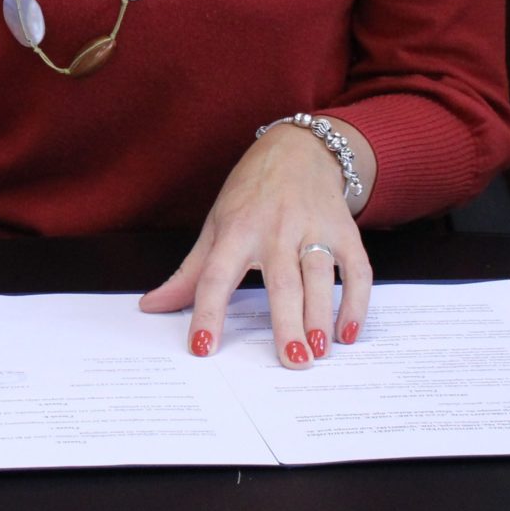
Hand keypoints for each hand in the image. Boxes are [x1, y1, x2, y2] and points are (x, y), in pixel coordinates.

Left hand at [138, 125, 371, 367]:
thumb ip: (189, 273)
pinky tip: (349, 331)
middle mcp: (276, 230)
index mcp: (237, 231)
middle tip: (293, 361)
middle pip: (281, 282)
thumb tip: (152, 306)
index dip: (207, 313)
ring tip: (319, 350)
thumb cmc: (251, 194)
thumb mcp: (216, 225)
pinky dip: (357, 302)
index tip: (203, 347)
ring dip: (322, 316)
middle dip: (288, 324)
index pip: (215, 276)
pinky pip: (357, 270)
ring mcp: (314, 230)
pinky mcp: (345, 232)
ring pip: (320, 277)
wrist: (299, 149)